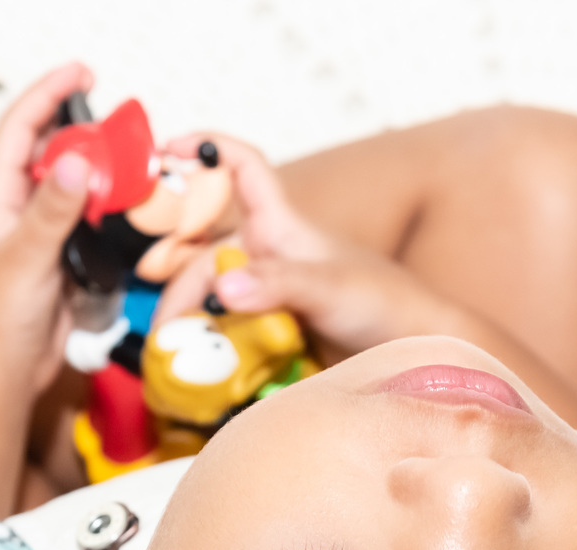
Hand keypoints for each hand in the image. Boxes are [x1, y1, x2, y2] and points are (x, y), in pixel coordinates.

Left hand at [0, 64, 93, 393]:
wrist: (1, 372)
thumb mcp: (24, 258)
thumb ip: (52, 211)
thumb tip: (75, 161)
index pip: (21, 129)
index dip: (49, 95)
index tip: (80, 73)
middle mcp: (17, 212)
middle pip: (53, 155)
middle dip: (84, 136)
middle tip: (118, 132)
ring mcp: (40, 237)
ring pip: (75, 193)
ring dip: (100, 181)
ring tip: (127, 173)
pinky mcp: (61, 264)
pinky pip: (88, 230)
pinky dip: (106, 220)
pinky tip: (123, 219)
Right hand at [153, 134, 457, 365]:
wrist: (412, 357)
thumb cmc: (383, 305)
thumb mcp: (329, 287)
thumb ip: (277, 285)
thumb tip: (223, 288)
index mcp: (281, 226)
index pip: (240, 168)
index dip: (205, 150)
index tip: (165, 152)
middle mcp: (268, 256)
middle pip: (205, 255)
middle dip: (176, 283)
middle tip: (164, 330)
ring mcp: (267, 297)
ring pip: (210, 298)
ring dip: (188, 323)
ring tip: (172, 357)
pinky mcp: (269, 334)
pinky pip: (227, 334)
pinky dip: (208, 349)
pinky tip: (195, 372)